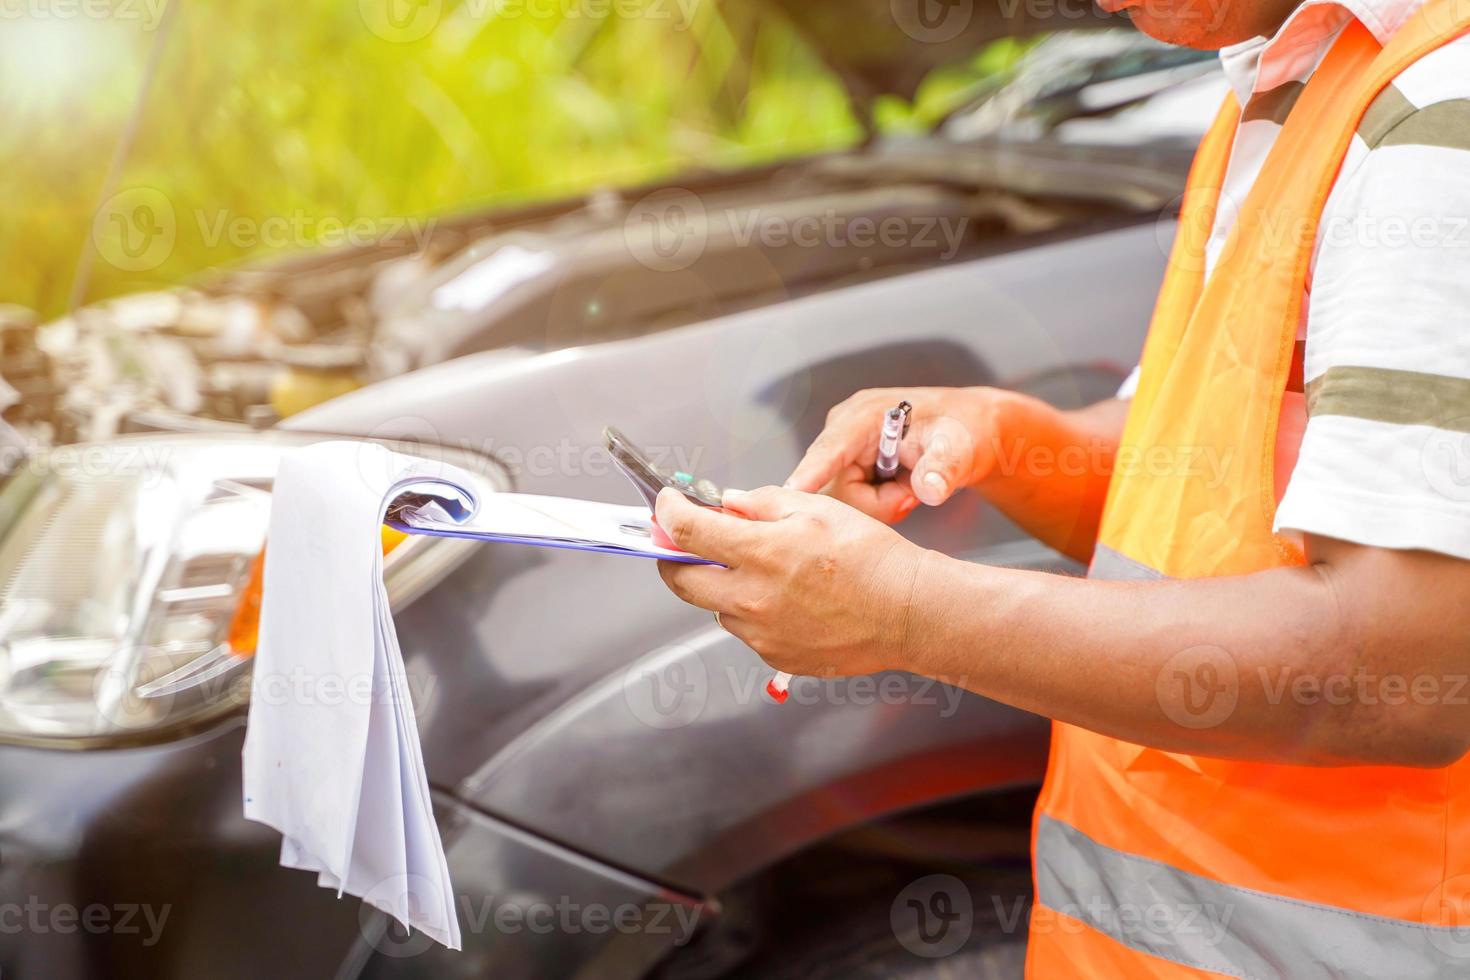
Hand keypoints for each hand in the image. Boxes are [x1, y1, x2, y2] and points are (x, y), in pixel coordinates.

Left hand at [655, 486, 928, 677]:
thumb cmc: (872, 558)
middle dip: (675, 556)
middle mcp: (752, 599)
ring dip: (720, 584)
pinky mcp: (774, 656)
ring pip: (714, 605)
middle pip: (680, 580)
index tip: (668, 506)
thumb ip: (762, 503)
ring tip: (760, 569)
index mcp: (761, 553)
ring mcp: (760, 633)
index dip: (668, 513)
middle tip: (688, 541)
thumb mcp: (817, 509)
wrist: (908, 613)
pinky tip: (785, 597)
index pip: (686, 532)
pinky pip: (744, 629)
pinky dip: (750, 610)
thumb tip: (727, 504)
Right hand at [785, 387, 1009, 523]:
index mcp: (866, 415)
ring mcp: (844, 451)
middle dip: (877, 502)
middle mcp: (844, 431)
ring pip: (843, 501)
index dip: (811, 472)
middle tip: (912, 492)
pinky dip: (879, 503)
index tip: (790, 493)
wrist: (970, 432)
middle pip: (836, 488)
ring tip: (909, 485)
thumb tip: (930, 489)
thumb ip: (943, 468)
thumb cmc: (963, 429)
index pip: (831, 448)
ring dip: (881, 503)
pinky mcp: (847, 467)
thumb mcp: (960, 446)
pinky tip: (899, 489)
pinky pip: (851, 502)